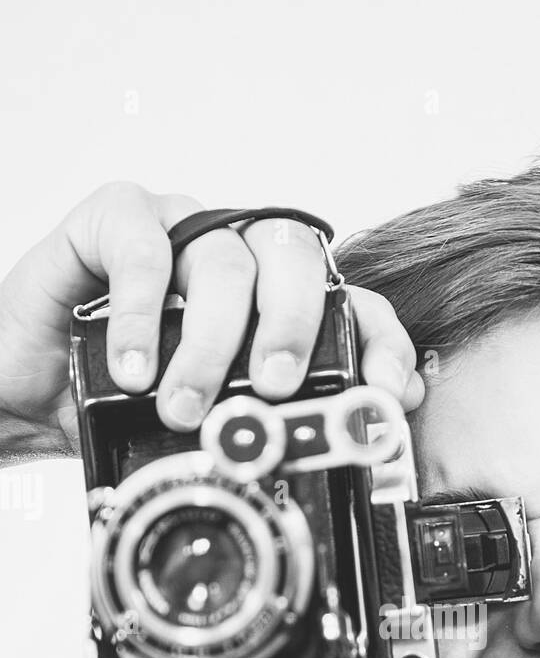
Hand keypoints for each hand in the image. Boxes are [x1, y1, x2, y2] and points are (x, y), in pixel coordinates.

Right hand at [0, 180, 422, 450]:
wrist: (31, 394)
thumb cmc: (124, 403)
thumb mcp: (212, 426)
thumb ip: (276, 425)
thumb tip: (350, 437)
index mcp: (274, 301)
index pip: (351, 302)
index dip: (380, 342)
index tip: (385, 393)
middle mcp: (236, 256)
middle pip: (296, 262)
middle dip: (294, 328)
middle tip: (275, 387)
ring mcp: (178, 230)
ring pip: (224, 261)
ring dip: (209, 344)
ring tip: (182, 407)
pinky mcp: (114, 219)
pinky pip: (143, 247)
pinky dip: (144, 313)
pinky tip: (135, 366)